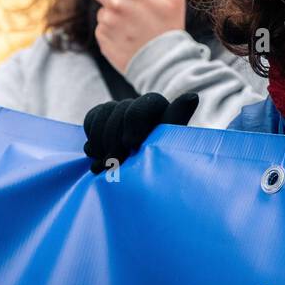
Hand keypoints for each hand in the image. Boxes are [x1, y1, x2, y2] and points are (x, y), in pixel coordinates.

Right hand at [83, 92, 199, 173]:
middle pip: (123, 108)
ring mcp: (122, 112)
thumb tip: (192, 96)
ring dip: (101, 140)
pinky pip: (92, 118)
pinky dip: (92, 136)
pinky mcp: (104, 120)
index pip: (149, 102)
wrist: (133, 188)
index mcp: (163, 112)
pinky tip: (95, 154)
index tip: (132, 144)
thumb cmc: (157, 169)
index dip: (135, 120)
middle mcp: (143, 108)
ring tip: (102, 166)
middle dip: (115, 138)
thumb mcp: (166, 149)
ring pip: (106, 111)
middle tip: (114, 164)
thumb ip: (175, 123)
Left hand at [88, 0, 187, 74]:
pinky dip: (113, 28)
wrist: (164, 64)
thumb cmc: (171, 27)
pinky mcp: (102, 39)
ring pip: (102, 8)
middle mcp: (114, 6)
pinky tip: (129, 34)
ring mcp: (106, 24)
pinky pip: (103, 27)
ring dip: (112, 9)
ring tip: (132, 20)